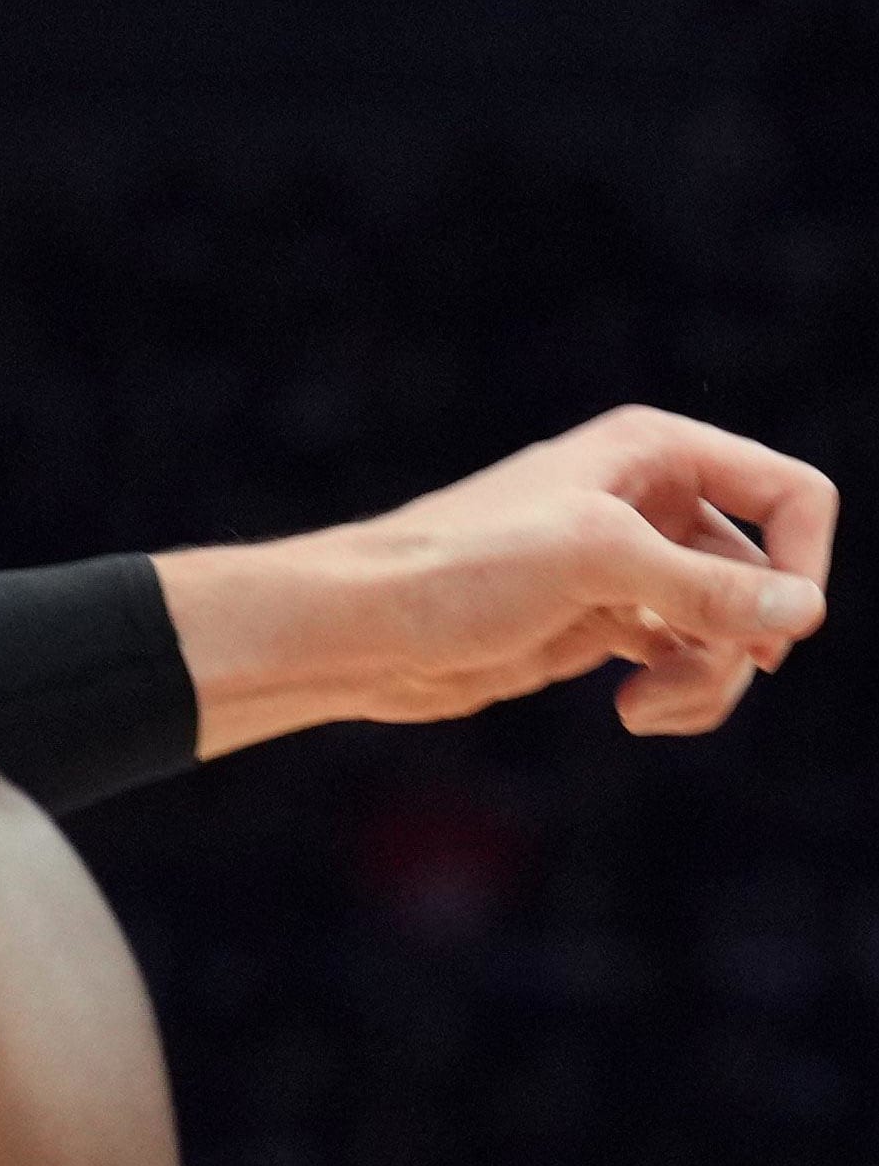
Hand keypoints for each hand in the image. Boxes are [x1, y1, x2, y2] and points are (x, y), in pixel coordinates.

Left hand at [159, 405, 835, 755]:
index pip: (791, 494)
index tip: (775, 635)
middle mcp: (648, 499)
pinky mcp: (600, 623)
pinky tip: (632, 713)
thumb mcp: (593, 562)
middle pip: (762, 575)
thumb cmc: (459, 570)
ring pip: (725, 626)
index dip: (801, 564)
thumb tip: (802, 614)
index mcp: (655, 452)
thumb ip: (705, 587)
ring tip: (647, 709)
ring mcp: (627, 567)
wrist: (362, 631)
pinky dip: (677, 691)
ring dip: (709, 678)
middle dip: (739, 639)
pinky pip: (683, 659)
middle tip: (704, 679)